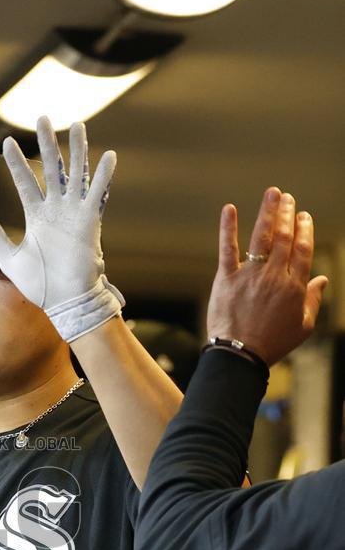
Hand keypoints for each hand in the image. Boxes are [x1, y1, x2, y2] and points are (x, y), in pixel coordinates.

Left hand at [0, 116, 123, 342]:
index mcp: (36, 217)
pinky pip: (97, 193)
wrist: (65, 301)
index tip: (7, 142)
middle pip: (51, 169)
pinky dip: (103, 175)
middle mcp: (55, 211)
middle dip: (46, 144)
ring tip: (76, 125)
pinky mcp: (89, 221)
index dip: (16, 163)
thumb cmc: (40, 284)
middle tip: (42, 117)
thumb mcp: (10, 258)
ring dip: (76, 150)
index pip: (24, 183)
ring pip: (75, 174)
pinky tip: (108, 155)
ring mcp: (73, 213)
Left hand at [206, 187, 327, 365]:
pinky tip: (229, 209)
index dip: (304, 230)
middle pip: (284, 238)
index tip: (304, 216)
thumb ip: (312, 301)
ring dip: (268, 213)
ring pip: (261, 238)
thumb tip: (322, 281)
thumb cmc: (272, 344)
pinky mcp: (226, 279)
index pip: (302, 249)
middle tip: (288, 198)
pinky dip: (227, 228)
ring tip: (273, 193)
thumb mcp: (302, 326)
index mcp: (294, 286)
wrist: (240, 355)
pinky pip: (227, 249)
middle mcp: (274, 276)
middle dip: (288, 214)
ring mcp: (250, 276)